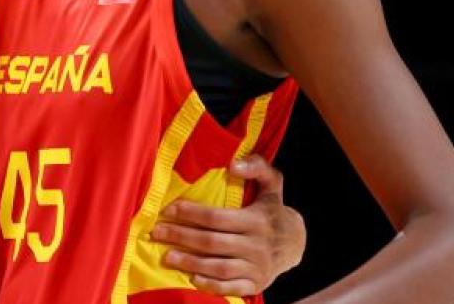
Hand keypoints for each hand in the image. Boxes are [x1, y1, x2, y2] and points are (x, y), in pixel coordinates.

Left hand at [151, 155, 304, 296]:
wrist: (296, 243)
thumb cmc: (273, 209)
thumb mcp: (272, 184)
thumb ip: (257, 166)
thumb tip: (232, 165)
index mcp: (257, 220)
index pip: (216, 217)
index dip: (190, 214)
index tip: (167, 210)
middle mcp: (257, 245)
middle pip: (212, 242)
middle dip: (181, 237)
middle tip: (156, 233)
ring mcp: (257, 267)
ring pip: (219, 267)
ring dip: (190, 263)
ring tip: (167, 256)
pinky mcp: (256, 284)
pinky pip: (231, 287)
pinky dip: (212, 285)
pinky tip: (192, 279)